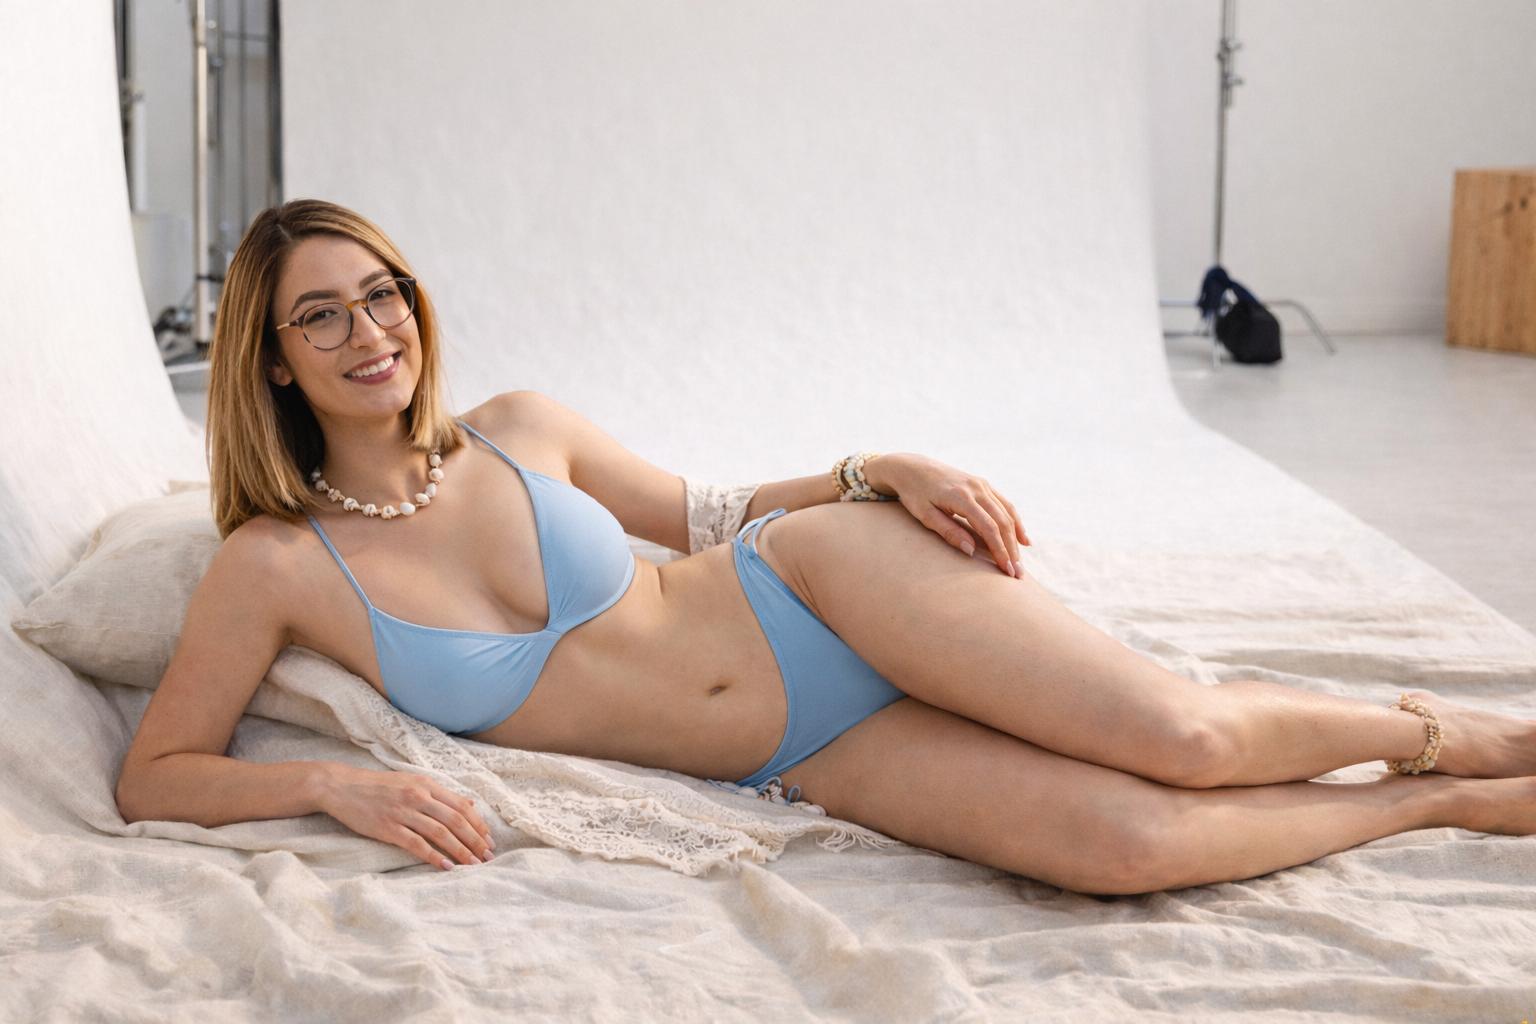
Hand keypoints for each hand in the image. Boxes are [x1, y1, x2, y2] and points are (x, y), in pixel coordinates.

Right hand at [317, 764, 495, 870]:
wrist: (342, 786)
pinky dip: (434, 856)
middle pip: (455, 820)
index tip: (489, 840)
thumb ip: (440, 794)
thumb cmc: (379, 786)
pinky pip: (416, 844)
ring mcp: (403, 812)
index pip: (461, 806)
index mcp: (427, 784)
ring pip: (440, 833)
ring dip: (460, 851)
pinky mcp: (388, 828)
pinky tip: (446, 866)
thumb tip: (470, 804)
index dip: (478, 824)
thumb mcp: (413, 781)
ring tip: (473, 864)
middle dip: (475, 840)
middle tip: (488, 857)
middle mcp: (418, 796)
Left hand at [867, 453, 1031, 576]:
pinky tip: (1022, 539)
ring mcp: (982, 484)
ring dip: (1016, 538)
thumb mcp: (925, 515)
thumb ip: (948, 532)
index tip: (1006, 570)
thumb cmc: (915, 494)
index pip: (988, 528)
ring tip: (1019, 562)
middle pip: (1003, 522)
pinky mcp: (983, 484)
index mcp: (962, 497)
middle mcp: (977, 488)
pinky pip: (1005, 504)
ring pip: (1008, 513)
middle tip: (1017, 574)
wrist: (913, 468)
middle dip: (1011, 549)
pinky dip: (1015, 522)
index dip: (999, 550)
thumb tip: (971, 551)